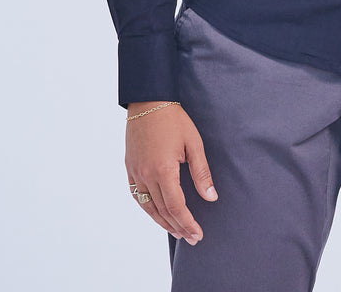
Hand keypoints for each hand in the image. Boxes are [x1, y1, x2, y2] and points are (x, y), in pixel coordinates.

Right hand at [125, 101, 217, 244]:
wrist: (148, 101)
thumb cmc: (174, 119)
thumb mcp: (193, 143)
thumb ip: (201, 172)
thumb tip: (211, 197)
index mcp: (163, 170)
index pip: (176, 207)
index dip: (187, 223)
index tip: (197, 234)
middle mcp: (146, 175)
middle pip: (162, 211)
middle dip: (178, 227)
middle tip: (191, 238)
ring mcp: (135, 172)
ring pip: (148, 207)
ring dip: (162, 222)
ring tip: (176, 231)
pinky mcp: (129, 168)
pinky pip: (137, 196)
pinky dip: (148, 208)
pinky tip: (157, 214)